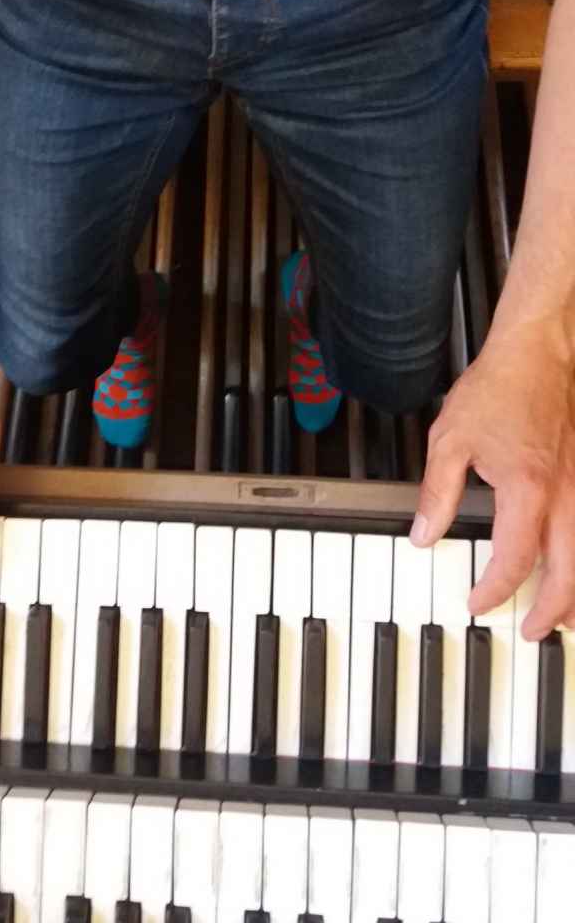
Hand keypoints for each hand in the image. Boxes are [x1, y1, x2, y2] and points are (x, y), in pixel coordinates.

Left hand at [412, 317, 574, 638]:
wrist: (539, 352)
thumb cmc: (500, 388)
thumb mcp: (450, 440)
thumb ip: (438, 495)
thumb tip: (423, 536)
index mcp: (528, 489)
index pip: (514, 560)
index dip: (494, 590)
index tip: (476, 602)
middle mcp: (566, 494)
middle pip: (568, 572)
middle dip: (551, 610)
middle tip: (533, 631)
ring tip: (563, 615)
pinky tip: (574, 566)